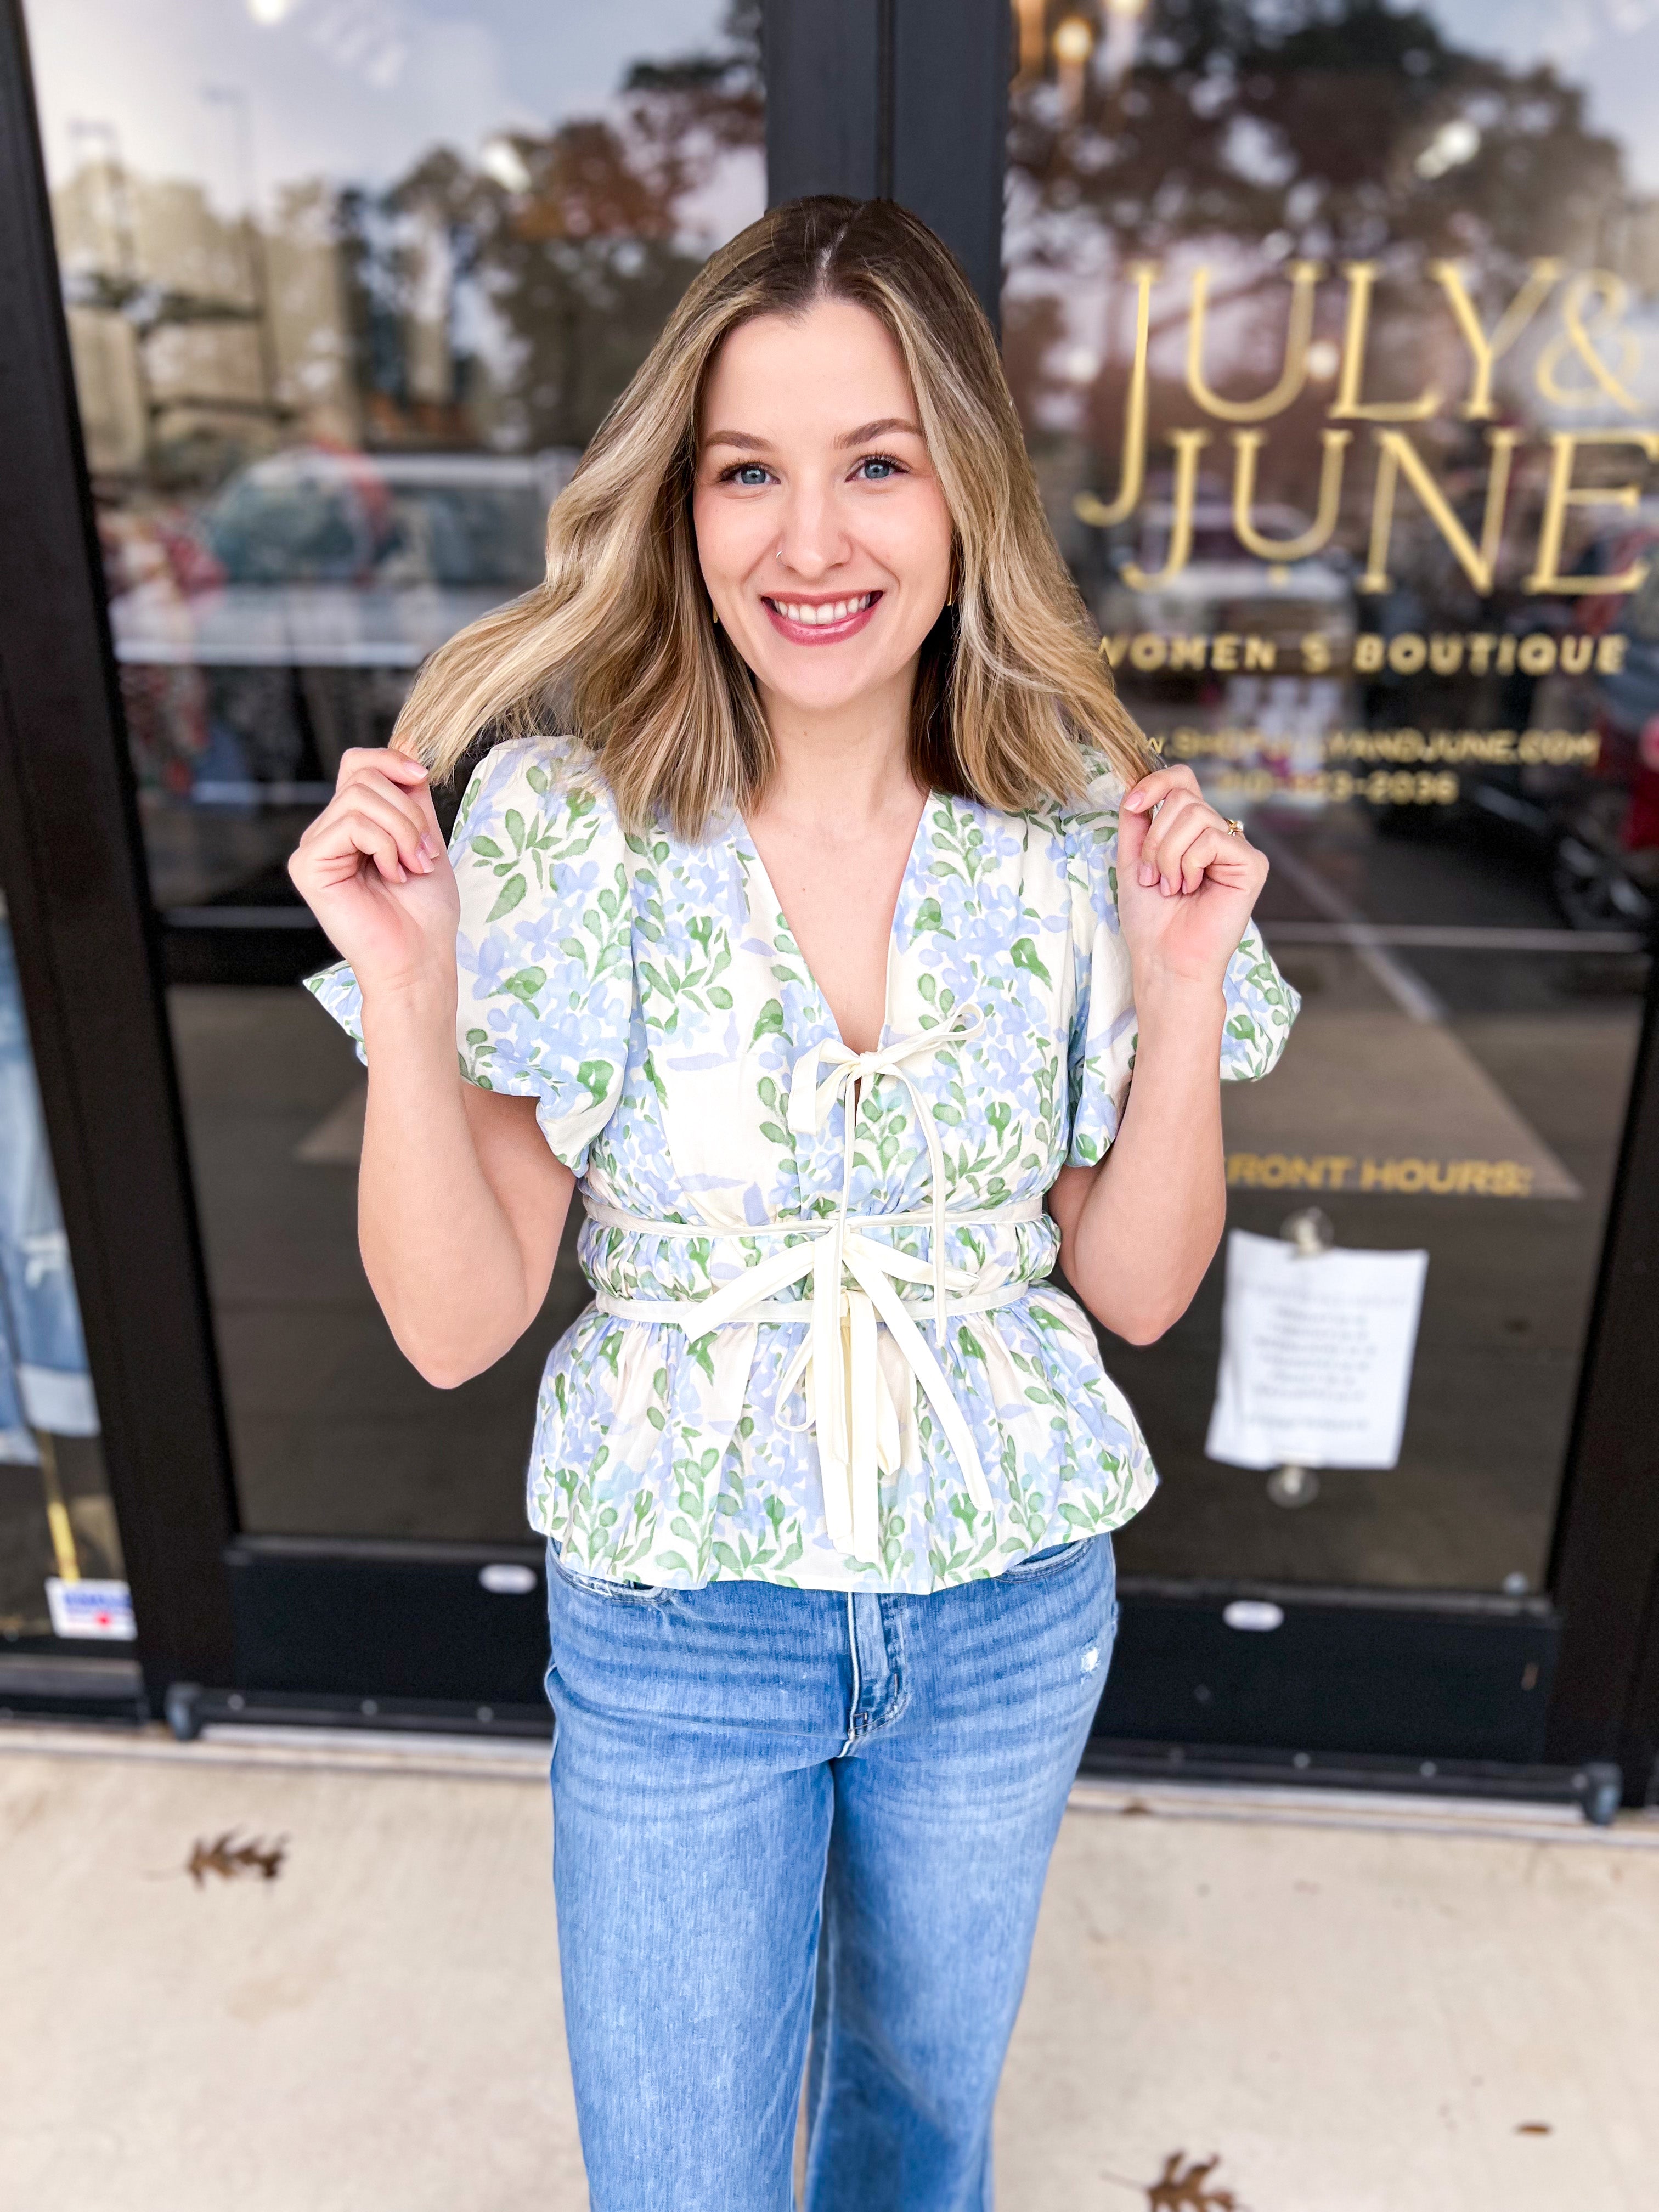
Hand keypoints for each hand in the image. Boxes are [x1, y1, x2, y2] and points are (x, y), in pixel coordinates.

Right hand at [288, 748, 458, 992]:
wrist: (420, 958)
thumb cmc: (425, 911)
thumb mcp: (425, 836)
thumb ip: (410, 793)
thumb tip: (406, 738)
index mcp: (352, 824)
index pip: (358, 763)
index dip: (391, 760)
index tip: (423, 778)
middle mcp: (327, 832)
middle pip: (362, 775)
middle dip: (408, 811)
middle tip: (423, 855)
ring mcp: (313, 848)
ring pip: (360, 797)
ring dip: (403, 831)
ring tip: (412, 867)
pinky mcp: (307, 866)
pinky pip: (351, 824)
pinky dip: (385, 845)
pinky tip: (391, 876)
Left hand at [1116, 763, 1268, 993]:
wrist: (1164, 960)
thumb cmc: (1151, 920)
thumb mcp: (1132, 862)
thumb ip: (1136, 823)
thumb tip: (1135, 788)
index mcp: (1191, 833)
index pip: (1182, 782)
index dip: (1155, 783)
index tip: (1130, 806)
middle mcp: (1218, 835)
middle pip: (1183, 798)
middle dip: (1155, 839)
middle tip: (1155, 877)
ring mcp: (1237, 849)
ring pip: (1195, 815)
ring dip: (1168, 855)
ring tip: (1172, 887)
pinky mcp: (1251, 864)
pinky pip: (1212, 839)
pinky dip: (1189, 864)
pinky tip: (1192, 889)